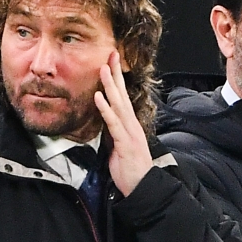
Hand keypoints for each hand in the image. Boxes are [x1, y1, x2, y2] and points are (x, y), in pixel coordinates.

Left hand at [94, 51, 152, 194]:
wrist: (142, 187)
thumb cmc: (130, 170)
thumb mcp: (118, 148)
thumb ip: (112, 133)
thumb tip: (104, 122)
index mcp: (130, 125)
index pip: (122, 98)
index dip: (116, 80)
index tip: (110, 62)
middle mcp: (132, 125)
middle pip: (122, 94)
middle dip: (115, 73)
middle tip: (110, 54)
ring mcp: (130, 133)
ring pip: (119, 104)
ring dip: (110, 86)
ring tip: (102, 68)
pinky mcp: (125, 143)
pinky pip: (113, 123)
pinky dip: (106, 109)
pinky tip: (99, 97)